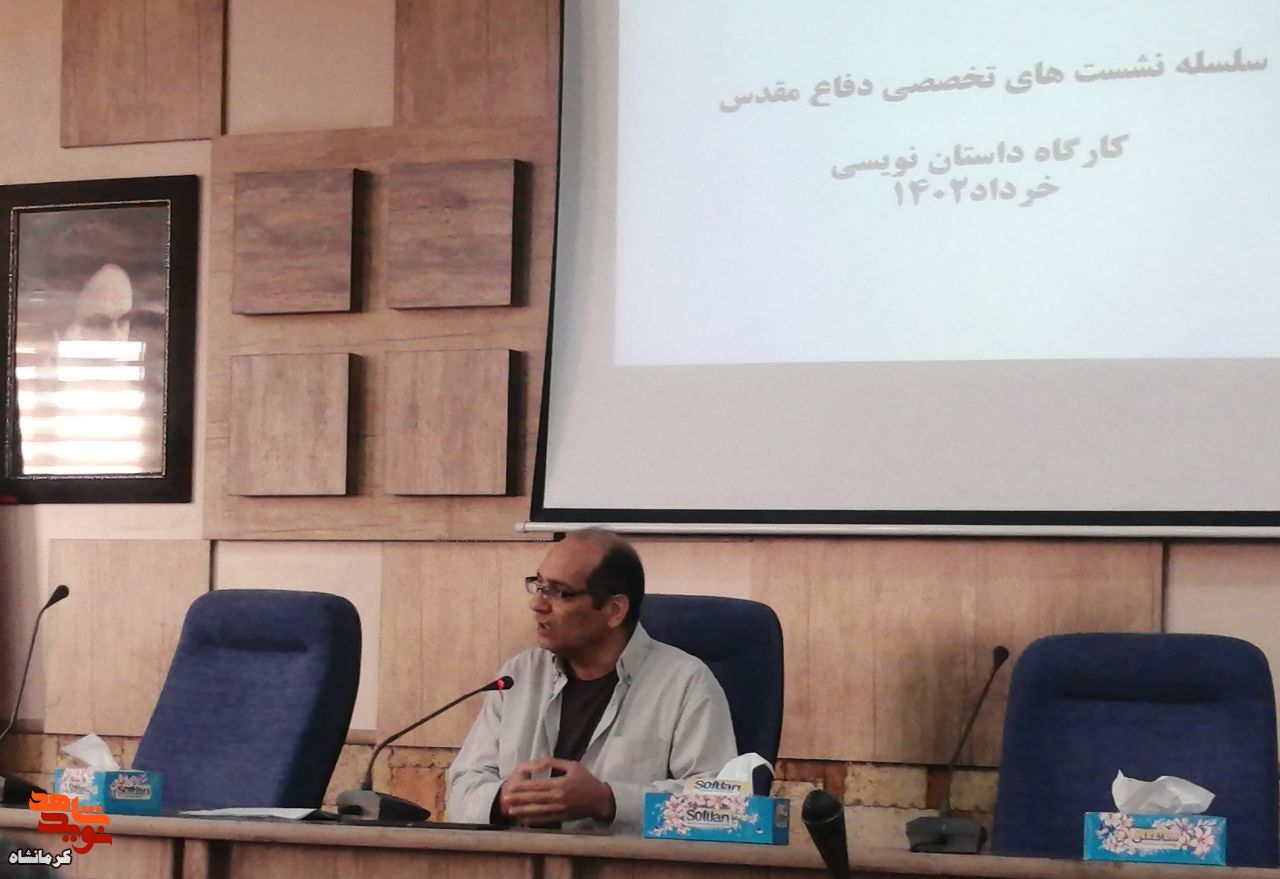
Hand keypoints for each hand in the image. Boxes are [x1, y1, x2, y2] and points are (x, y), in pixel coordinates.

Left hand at [498, 755, 615, 823]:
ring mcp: (559, 809)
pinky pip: (545, 820)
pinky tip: (524, 820)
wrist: (600, 800)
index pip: (537, 785)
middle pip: (534, 798)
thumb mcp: (573, 766)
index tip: (510, 786)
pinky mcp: (561, 817)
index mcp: (560, 784)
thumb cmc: (587, 780)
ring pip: (537, 811)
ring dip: (522, 811)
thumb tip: (541, 757)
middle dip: (518, 799)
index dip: (522, 787)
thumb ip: (555, 762)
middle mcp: (558, 797)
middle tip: (504, 799)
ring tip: (510, 811)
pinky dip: (533, 820)